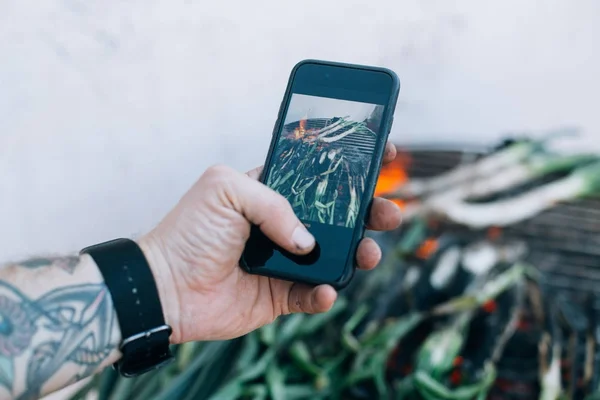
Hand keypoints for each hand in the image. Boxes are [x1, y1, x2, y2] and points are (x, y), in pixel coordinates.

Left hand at [139, 142, 402, 343]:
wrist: (166, 287)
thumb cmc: (189, 231)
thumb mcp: (226, 190)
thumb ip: (275, 204)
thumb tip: (307, 242)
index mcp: (272, 193)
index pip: (319, 176)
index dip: (351, 167)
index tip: (382, 155)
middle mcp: (283, 226)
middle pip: (339, 217)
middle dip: (370, 212)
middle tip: (389, 212)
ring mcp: (284, 262)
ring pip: (335, 256)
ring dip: (359, 253)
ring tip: (368, 253)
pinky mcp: (281, 296)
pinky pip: (313, 295)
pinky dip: (325, 294)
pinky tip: (326, 289)